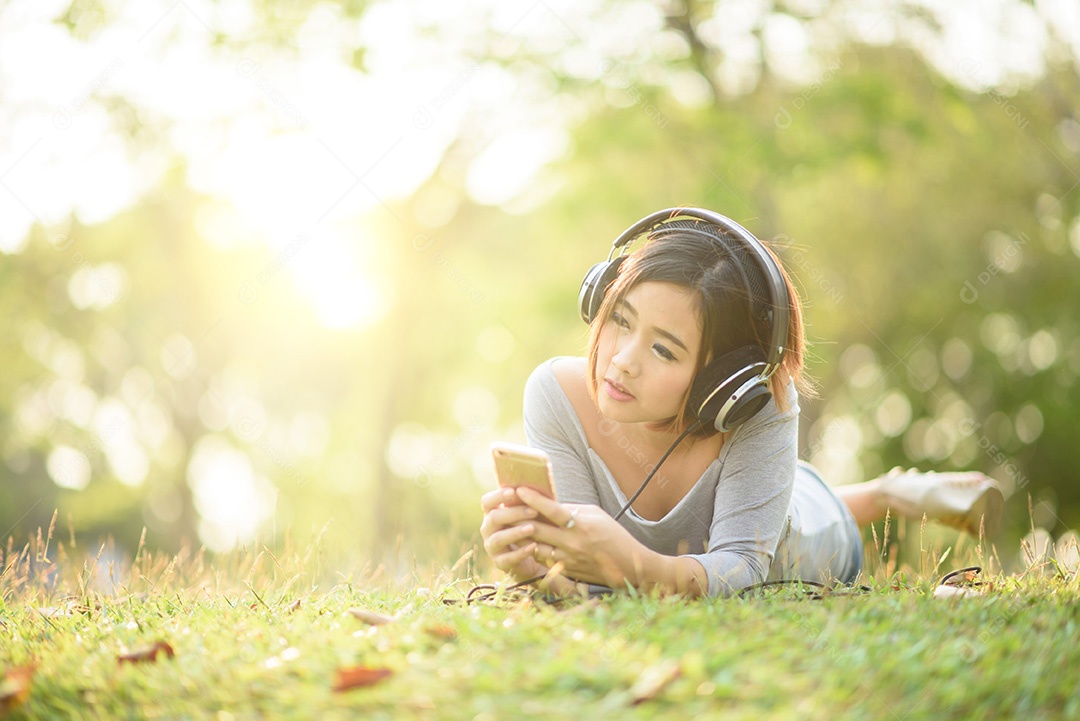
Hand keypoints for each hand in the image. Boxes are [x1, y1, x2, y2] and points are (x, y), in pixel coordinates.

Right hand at [479, 487, 547, 581]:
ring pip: (498, 538)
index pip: (487, 502)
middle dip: (514, 513)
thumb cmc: (530, 528)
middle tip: (534, 511)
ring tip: (532, 528)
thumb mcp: (528, 514)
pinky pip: (507, 558)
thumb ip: (528, 501)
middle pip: (494, 518)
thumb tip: (538, 485)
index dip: (498, 496)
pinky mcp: (499, 563)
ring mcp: (491, 547)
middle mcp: (487, 529)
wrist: (531, 558)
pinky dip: (520, 552)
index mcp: (492, 514)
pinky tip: (533, 546)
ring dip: (515, 532)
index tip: (513, 491)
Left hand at [514, 487, 655, 588]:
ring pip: (535, 546)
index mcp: (580, 525)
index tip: (519, 490)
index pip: (552, 510)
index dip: (534, 499)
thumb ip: (571, 509)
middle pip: (537, 529)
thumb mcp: (595, 514)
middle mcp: (572, 543)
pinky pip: (544, 558)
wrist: (627, 566)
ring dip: (522, 535)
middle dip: (519, 517)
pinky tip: (526, 541)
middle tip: (505, 507)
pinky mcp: (566, 571)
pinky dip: (535, 549)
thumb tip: (549, 504)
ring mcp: (567, 560)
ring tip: (511, 524)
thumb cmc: (613, 534)